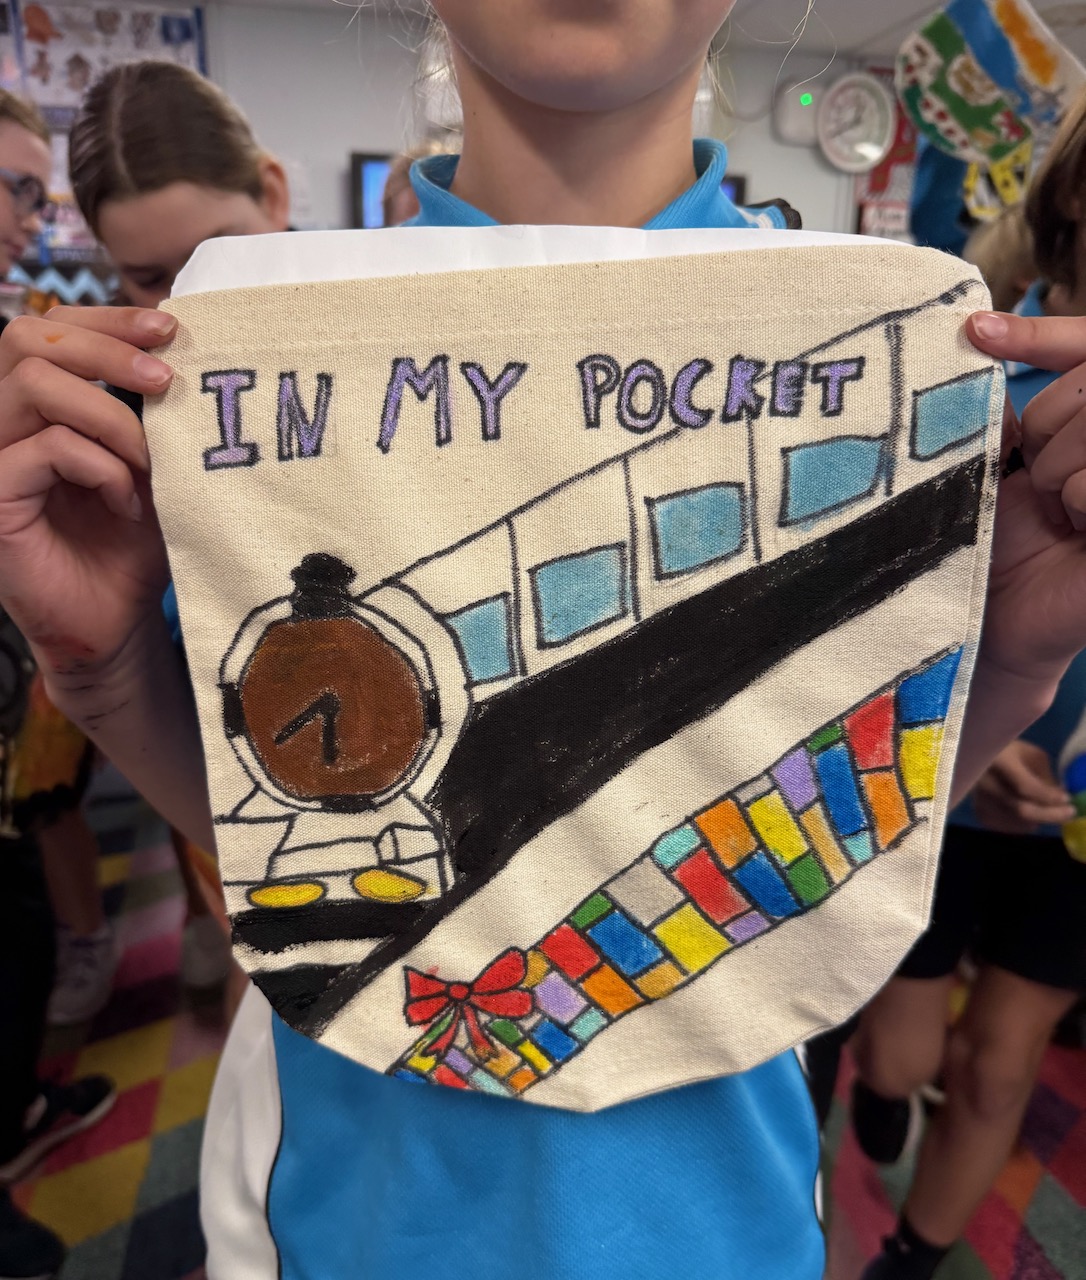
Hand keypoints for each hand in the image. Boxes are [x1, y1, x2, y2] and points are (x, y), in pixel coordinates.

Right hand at [0, 306, 176, 681]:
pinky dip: (102, 468)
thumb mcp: (149, 464)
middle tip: (167, 380)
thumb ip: (147, 410)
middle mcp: (2, 421)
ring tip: (150, 461)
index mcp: (35, 404)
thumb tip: (178, 347)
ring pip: (37, 386)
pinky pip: (47, 449)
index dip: (107, 317)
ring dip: (111, 417)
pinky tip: (127, 504)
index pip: (49, 326)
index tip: (170, 328)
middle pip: (28, 336)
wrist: (116, 622)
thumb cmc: (131, 543)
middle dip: (107, 347)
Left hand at [965, 312, 1085, 688]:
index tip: (977, 331)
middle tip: (1039, 479)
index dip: (1039, 332)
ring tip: (1061, 511)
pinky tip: (1081, 534)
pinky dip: (1078, 504)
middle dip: (1047, 429)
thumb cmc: (997, 539)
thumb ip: (1001, 408)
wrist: (999, 618)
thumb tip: (972, 338)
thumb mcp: (995, 463)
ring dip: (1058, 472)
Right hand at [971, 738, 1073, 833]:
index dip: (1047, 796)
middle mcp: (984, 782)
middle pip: (1020, 809)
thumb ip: (1045, 778)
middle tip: (1068, 813)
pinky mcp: (979, 810)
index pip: (1024, 786)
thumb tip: (1060, 798)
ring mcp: (979, 799)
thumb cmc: (1010, 752)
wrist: (978, 754)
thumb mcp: (1032, 756)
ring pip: (1015, 821)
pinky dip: (1022, 825)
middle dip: (1049, 814)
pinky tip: (1028, 815)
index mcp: (998, 761)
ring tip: (1048, 810)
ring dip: (1038, 820)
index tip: (1067, 799)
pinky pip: (1006, 826)